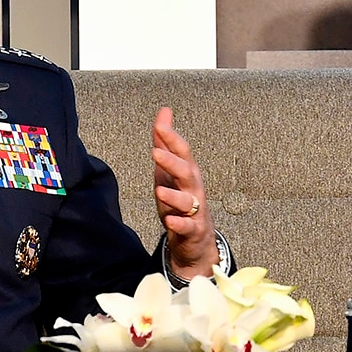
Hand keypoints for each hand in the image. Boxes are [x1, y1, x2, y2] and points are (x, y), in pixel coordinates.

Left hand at [151, 107, 219, 279]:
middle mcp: (194, 189)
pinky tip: (171, 222)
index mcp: (188, 173)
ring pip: (188, 202)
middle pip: (187, 173)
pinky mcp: (192, 231)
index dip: (172, 139)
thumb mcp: (168, 170)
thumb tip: (164, 112)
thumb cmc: (181, 201)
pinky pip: (188, 227)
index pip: (182, 152)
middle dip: (173, 163)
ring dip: (174, 196)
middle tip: (156, 153)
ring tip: (159, 191)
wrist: (195, 239)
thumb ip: (165, 143)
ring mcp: (195, 211)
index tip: (160, 125)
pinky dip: (180, 224)